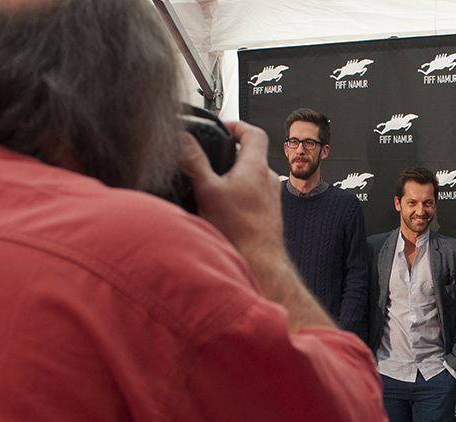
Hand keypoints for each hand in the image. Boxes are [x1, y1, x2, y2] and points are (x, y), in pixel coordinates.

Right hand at [179, 120, 282, 256]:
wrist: (260, 261)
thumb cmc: (240, 231)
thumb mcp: (208, 190)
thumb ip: (195, 162)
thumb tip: (184, 140)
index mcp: (256, 167)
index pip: (253, 132)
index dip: (236, 125)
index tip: (223, 127)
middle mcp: (268, 180)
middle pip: (252, 154)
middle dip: (232, 153)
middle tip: (214, 156)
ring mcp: (271, 197)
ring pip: (252, 176)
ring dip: (236, 175)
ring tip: (216, 182)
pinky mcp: (268, 213)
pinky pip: (254, 195)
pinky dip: (240, 193)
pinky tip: (225, 206)